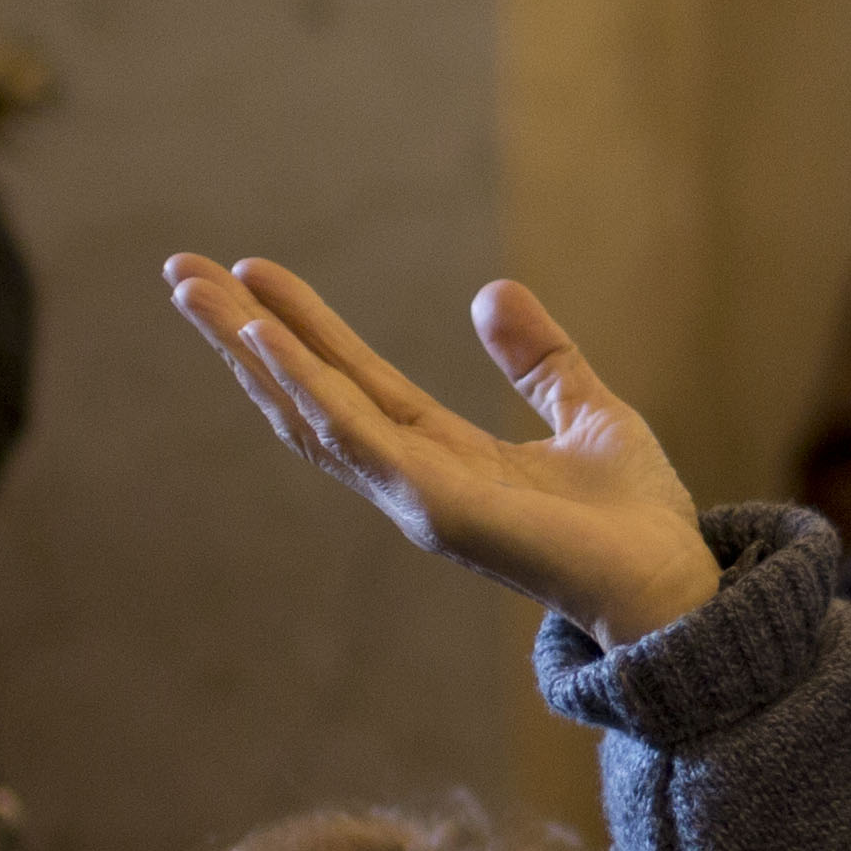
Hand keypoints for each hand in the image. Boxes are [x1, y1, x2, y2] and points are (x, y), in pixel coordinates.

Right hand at [163, 257, 721, 643]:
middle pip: (305, 391)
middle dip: (241, 332)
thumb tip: (492, 290)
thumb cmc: (637, 521)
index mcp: (441, 453)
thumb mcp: (587, 412)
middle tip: (180, 268)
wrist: (670, 582)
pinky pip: (353, 437)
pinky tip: (263, 342)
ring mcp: (410, 495)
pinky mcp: (430, 506)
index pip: (350, 377)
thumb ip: (539, 358)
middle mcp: (409, 476)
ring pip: (307, 410)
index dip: (300, 324)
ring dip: (248, 349)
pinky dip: (304, 386)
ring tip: (193, 288)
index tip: (251, 271)